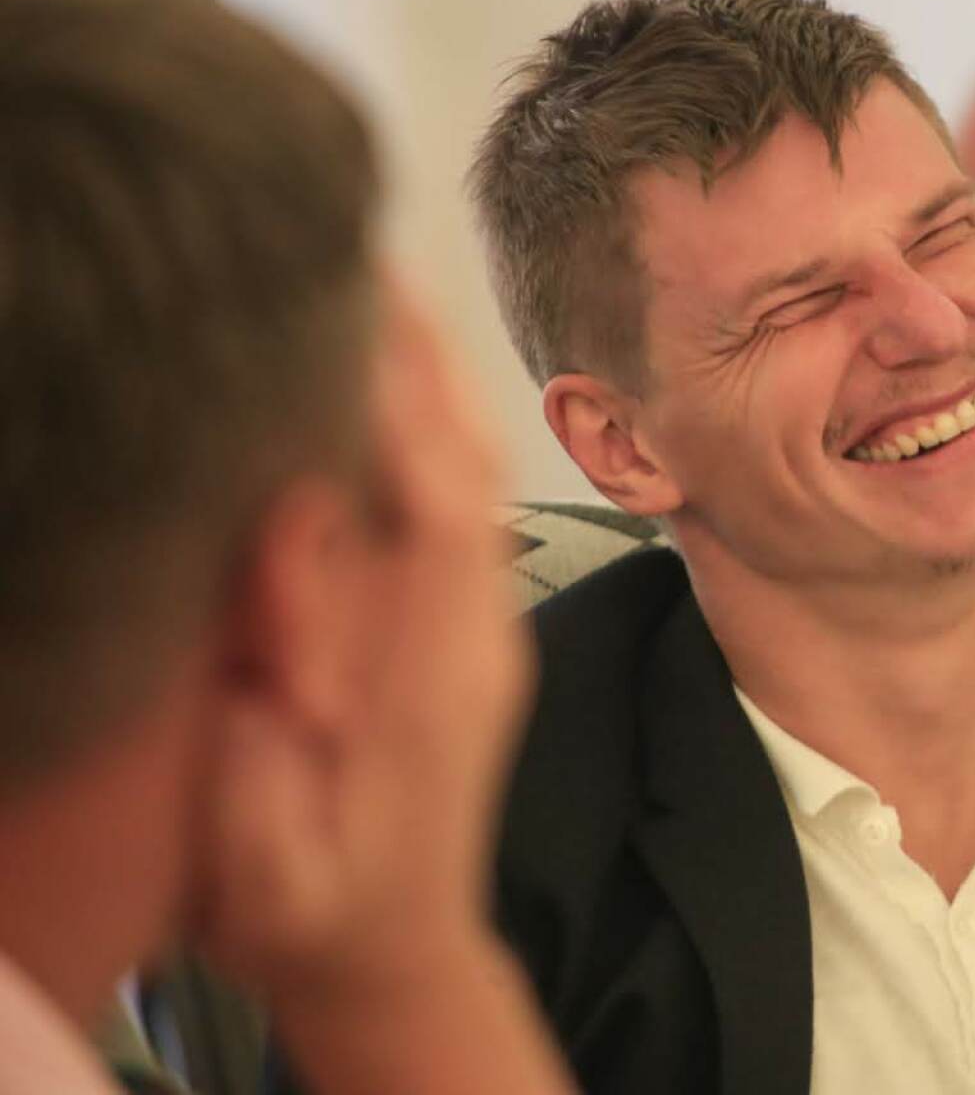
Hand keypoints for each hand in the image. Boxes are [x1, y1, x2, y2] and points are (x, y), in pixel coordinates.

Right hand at [194, 278, 529, 1015]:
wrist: (390, 955)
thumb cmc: (319, 915)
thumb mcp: (275, 849)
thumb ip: (272, 719)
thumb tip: (279, 561)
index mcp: (438, 676)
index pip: (432, 507)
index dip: (401, 404)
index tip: (366, 307)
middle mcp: (472, 628)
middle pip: (460, 464)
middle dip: (418, 359)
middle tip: (362, 248)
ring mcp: (470, 620)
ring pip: (461, 473)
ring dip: (423, 377)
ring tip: (371, 281)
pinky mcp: (451, 622)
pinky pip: (445, 501)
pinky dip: (415, 426)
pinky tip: (377, 378)